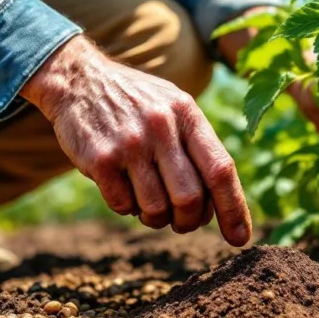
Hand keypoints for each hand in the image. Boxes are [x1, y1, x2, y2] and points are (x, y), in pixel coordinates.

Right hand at [21, 36, 250, 245]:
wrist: (79, 79)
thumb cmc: (136, 102)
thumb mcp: (174, 107)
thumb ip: (197, 146)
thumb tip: (220, 203)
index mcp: (187, 114)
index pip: (220, 169)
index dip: (234, 208)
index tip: (239, 238)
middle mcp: (161, 127)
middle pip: (190, 198)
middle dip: (189, 221)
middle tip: (181, 221)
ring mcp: (130, 143)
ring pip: (156, 209)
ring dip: (155, 218)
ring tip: (148, 202)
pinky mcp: (100, 159)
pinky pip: (123, 205)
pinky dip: (127, 208)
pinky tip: (122, 188)